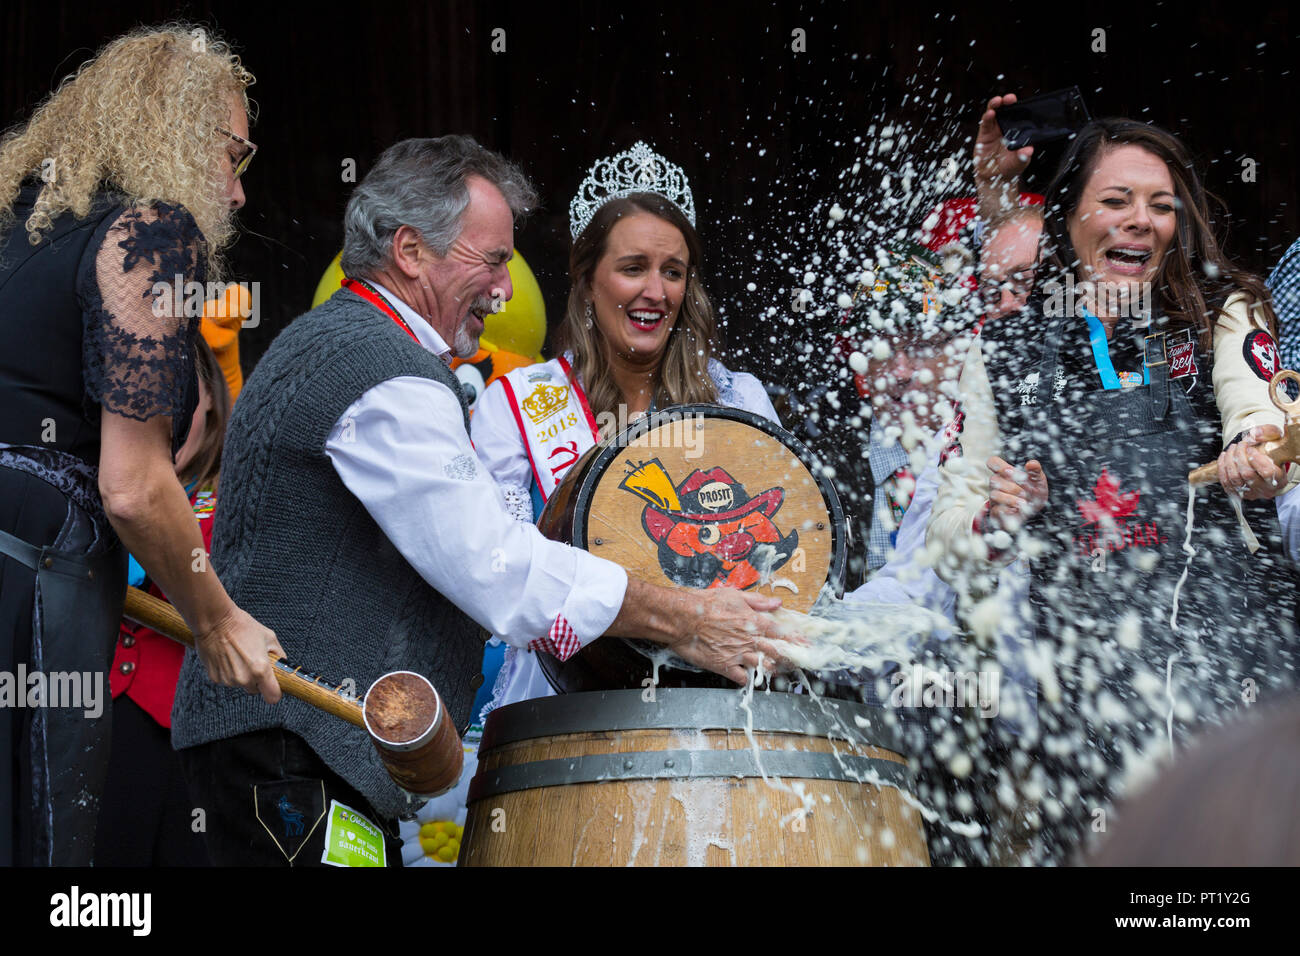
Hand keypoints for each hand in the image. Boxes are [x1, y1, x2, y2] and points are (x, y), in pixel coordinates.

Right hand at [193, 604, 285, 703]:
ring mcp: (228, 680)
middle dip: (257, 680)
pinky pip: (227, 680)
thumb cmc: (243, 627)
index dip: (275, 693)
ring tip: (239, 655)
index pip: (273, 697)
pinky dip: (229, 672)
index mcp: (261, 670)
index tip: (274, 686)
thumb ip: (279, 655)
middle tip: (253, 662)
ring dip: (242, 675)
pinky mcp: (215, 678)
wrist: (215, 621)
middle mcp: (244, 679)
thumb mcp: (269, 637)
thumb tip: (283, 666)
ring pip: (240, 684)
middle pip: (255, 690)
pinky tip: (228, 657)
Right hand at [665, 589, 793, 684]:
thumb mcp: (734, 595)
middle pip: (777, 652)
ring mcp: (738, 654)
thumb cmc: (706, 603)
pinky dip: (747, 678)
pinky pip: (742, 678)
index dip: (796, 640)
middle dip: (790, 658)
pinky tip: (748, 676)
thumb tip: (777, 603)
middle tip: (797, 662)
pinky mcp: (724, 666)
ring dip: (772, 669)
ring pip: (763, 667)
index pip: (782, 633)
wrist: (683, 618)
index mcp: (754, 622)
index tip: (806, 644)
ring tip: (777, 671)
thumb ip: (758, 601)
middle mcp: (749, 640)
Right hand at [975, 94, 1032, 214]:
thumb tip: (1029, 150)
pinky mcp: (984, 134)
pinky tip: (990, 113)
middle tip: (1010, 98)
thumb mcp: (1019, 163)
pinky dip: (987, 117)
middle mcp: (1006, 127)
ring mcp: (994, 129)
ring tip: (998, 101)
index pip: (1018, 114)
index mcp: (1017, 130)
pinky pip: (985, 123)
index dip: (1020, 107)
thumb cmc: (1010, 168)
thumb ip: (1023, 156)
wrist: (995, 178)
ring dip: (995, 105)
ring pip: (994, 112)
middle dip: (1007, 102)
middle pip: (1006, 110)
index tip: (1023, 103)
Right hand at [987, 456, 1048, 530]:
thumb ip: (1035, 471)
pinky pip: (996, 509)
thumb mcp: (1038, 481)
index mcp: (1005, 473)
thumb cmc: (1034, 492)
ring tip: (1023, 503)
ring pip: (995, 494)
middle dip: (1011, 487)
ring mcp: (995, 497)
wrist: (1033, 511)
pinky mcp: (996, 510)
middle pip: (994, 479)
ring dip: (1010, 499)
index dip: (997, 465)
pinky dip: (1008, 509)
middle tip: (1024, 493)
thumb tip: (1031, 464)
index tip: (1010, 471)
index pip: (993, 462)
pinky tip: (1016, 510)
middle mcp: (997, 483)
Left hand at [1218, 425, 1286, 499]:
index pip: (1267, 472)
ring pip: (1234, 478)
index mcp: (1278, 479)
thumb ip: (1268, 433)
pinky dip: (1222, 467)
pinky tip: (1224, 456)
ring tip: (1232, 448)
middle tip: (1240, 445)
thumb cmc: (1271, 452)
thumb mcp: (1276, 439)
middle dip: (1240, 456)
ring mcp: (1249, 493)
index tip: (1251, 448)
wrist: (1265, 465)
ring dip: (1229, 460)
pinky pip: (1225, 482)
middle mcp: (1264, 489)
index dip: (1256, 459)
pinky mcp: (1237, 493)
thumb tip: (1254, 433)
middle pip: (1247, 474)